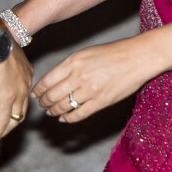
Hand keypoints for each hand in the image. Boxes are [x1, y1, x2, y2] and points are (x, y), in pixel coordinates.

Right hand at [0, 47, 33, 147]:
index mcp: (25, 71)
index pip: (23, 93)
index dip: (16, 104)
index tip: (8, 111)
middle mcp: (26, 83)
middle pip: (22, 109)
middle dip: (12, 121)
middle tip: (3, 129)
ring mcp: (18, 93)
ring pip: (14, 118)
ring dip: (5, 130)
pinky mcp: (6, 99)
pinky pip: (2, 121)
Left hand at [32, 38, 150, 122]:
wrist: (136, 58)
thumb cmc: (112, 53)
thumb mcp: (85, 53)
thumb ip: (69, 66)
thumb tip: (54, 79)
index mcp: (73, 62)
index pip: (47, 80)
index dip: (38, 90)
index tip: (35, 94)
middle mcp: (78, 76)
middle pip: (52, 95)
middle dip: (44, 102)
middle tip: (41, 105)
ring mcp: (89, 91)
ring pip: (63, 106)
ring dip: (54, 111)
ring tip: (51, 112)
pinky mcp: (101, 102)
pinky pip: (78, 115)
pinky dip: (68, 118)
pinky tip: (64, 118)